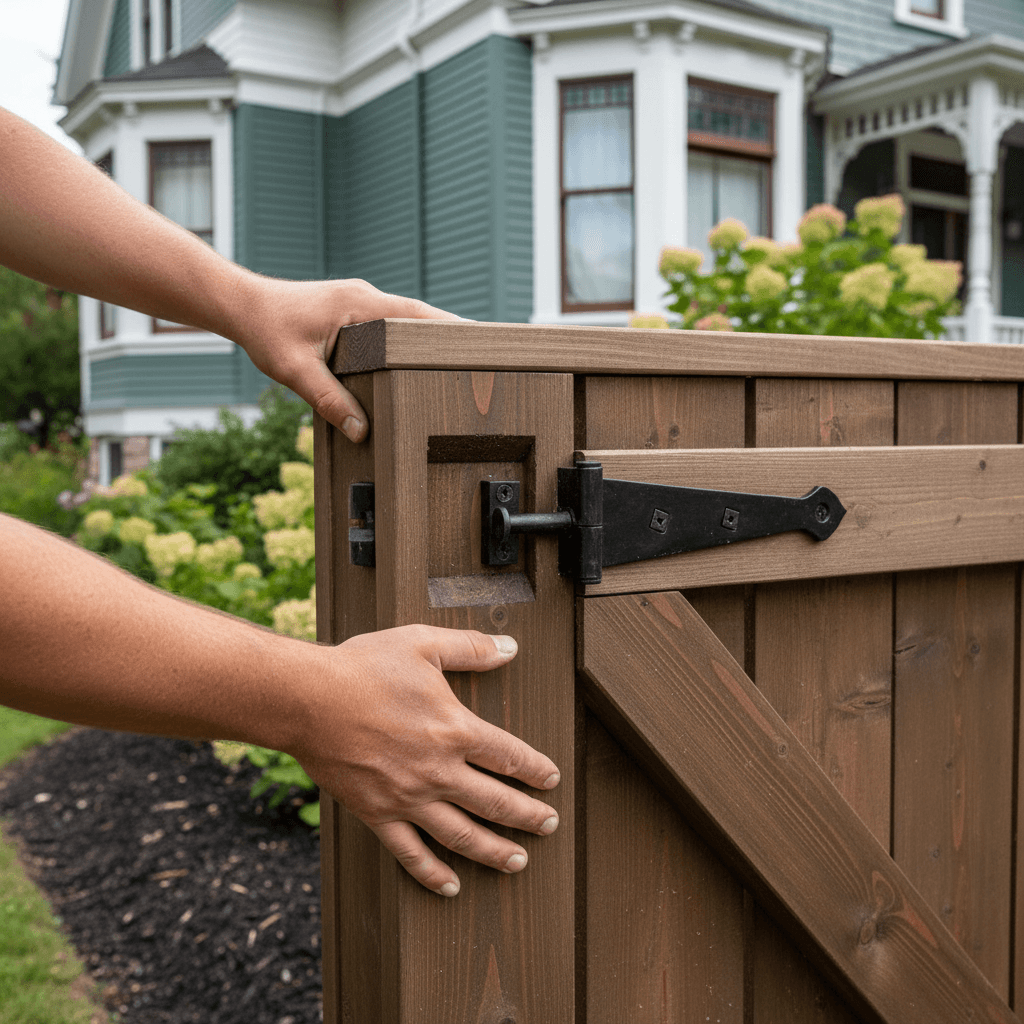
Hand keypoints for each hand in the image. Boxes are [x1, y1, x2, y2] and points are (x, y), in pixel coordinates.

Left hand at [238, 278, 461, 442]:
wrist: (241, 306)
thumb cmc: (266, 331)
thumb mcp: (295, 371)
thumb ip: (329, 400)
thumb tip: (361, 431)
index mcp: (360, 305)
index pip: (418, 315)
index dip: (450, 329)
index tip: (480, 343)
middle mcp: (366, 297)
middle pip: (421, 316)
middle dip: (449, 336)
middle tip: (482, 358)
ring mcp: (361, 302)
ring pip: (407, 319)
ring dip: (428, 338)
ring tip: (458, 362)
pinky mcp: (353, 311)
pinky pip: (391, 324)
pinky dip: (408, 339)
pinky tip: (416, 361)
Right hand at [293, 626, 559, 895]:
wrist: (306, 700)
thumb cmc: (364, 667)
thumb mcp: (422, 644)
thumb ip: (469, 648)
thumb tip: (510, 648)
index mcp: (454, 730)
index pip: (509, 756)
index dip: (535, 770)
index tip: (551, 780)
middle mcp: (438, 771)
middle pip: (495, 802)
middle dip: (528, 817)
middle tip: (549, 826)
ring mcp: (408, 798)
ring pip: (462, 835)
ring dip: (494, 850)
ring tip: (518, 861)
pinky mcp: (377, 814)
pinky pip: (410, 853)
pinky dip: (433, 874)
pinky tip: (451, 886)